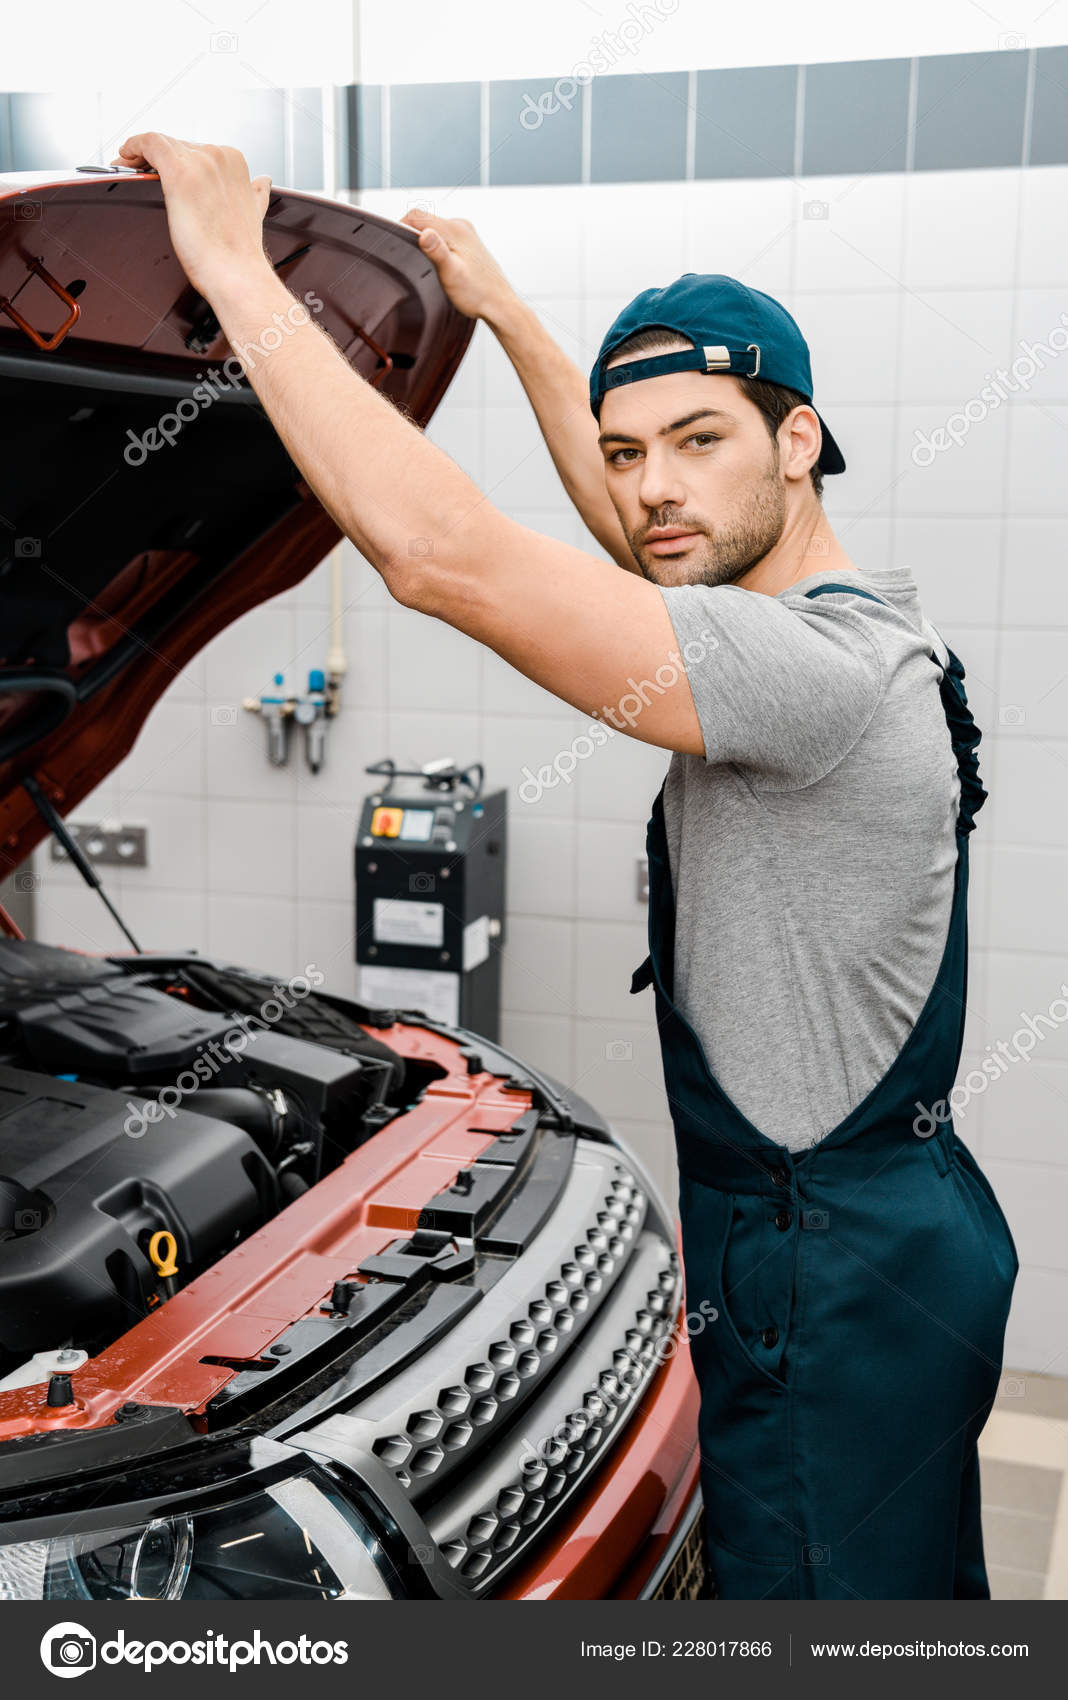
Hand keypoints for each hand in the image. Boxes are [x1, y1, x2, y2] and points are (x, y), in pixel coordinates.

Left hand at [111, 132, 272, 300]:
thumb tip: (262, 183)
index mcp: (235, 162)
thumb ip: (255, 194)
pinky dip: (133, 145)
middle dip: (154, 157)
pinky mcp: (178, 173)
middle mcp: (218, 156)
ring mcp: (199, 162)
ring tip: (126, 167)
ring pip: (160, 143)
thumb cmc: (239, 254)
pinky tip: (124, 156)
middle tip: (135, 171)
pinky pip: (148, 143)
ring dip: (138, 153)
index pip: (196, 149)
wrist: (237, 275)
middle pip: (176, 145)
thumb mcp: (254, 213)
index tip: (158, 170)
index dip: (174, 157)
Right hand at [400, 208, 516, 327]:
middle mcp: (461, 226)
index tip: (397, 246)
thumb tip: (423, 233)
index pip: (416, 215)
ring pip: (434, 229)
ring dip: (425, 242)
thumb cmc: (478, 294)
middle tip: (411, 261)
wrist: (499, 305)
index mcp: (455, 229)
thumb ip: (436, 252)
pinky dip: (436, 247)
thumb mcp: (451, 274)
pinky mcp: (467, 243)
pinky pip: (444, 238)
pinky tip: (439, 265)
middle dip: (413, 236)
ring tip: (426, 265)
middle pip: (424, 221)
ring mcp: (466, 234)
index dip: (400, 227)